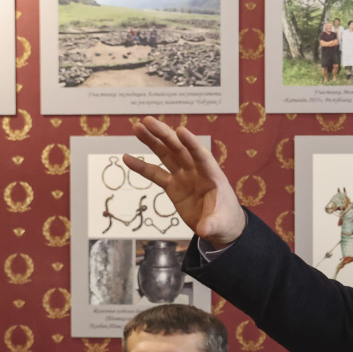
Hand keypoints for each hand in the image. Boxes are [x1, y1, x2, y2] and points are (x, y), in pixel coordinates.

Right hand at [125, 116, 246, 247]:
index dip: (192, 144)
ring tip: (137, 127)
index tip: (180, 131)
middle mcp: (196, 172)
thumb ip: (211, 225)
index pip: (202, 157)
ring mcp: (184, 177)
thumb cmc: (225, 221)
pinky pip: (155, 174)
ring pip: (166, 155)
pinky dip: (142, 166)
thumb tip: (203, 230)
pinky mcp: (173, 186)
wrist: (220, 226)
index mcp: (212, 176)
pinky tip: (127, 157)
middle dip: (165, 135)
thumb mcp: (220, 224)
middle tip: (148, 121)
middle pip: (180, 149)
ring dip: (152, 141)